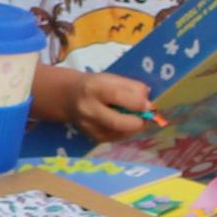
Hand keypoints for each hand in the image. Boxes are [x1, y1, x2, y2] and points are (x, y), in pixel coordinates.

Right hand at [30, 62, 158, 142]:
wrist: (68, 97)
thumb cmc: (96, 85)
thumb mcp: (111, 79)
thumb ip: (131, 87)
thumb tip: (149, 103)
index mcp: (93, 88)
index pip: (117, 96)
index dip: (137, 102)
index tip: (149, 104)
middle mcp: (88, 109)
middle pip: (118, 122)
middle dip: (138, 122)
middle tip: (145, 117)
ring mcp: (89, 126)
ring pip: (120, 133)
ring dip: (133, 127)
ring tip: (134, 118)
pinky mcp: (93, 137)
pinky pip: (117, 138)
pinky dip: (126, 132)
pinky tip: (123, 123)